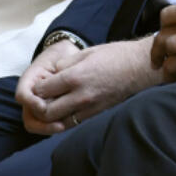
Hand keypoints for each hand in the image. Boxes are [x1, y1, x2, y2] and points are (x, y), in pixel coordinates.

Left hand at [17, 38, 158, 135]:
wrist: (139, 68)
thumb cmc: (113, 56)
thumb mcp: (86, 53)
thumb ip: (65, 65)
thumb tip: (51, 75)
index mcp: (75, 77)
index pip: (43, 90)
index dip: (36, 88)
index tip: (37, 84)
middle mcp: (80, 96)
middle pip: (47, 111)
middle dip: (38, 106)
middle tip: (39, 99)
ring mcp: (89, 108)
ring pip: (58, 121)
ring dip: (50, 116)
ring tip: (50, 105)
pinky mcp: (96, 114)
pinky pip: (73, 122)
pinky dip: (64, 119)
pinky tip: (64, 110)